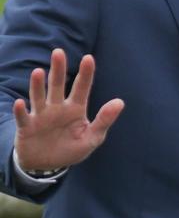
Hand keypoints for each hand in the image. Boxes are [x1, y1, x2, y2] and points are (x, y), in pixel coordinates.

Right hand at [13, 49, 123, 170]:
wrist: (47, 165)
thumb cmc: (71, 148)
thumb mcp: (92, 138)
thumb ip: (104, 120)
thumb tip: (120, 102)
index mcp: (75, 109)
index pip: (82, 88)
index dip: (85, 74)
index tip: (89, 58)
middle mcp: (57, 108)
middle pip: (57, 85)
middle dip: (58, 69)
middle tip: (58, 52)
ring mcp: (41, 116)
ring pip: (39, 97)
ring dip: (38, 85)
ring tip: (38, 72)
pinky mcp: (27, 127)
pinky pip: (23, 118)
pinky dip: (20, 111)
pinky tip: (19, 103)